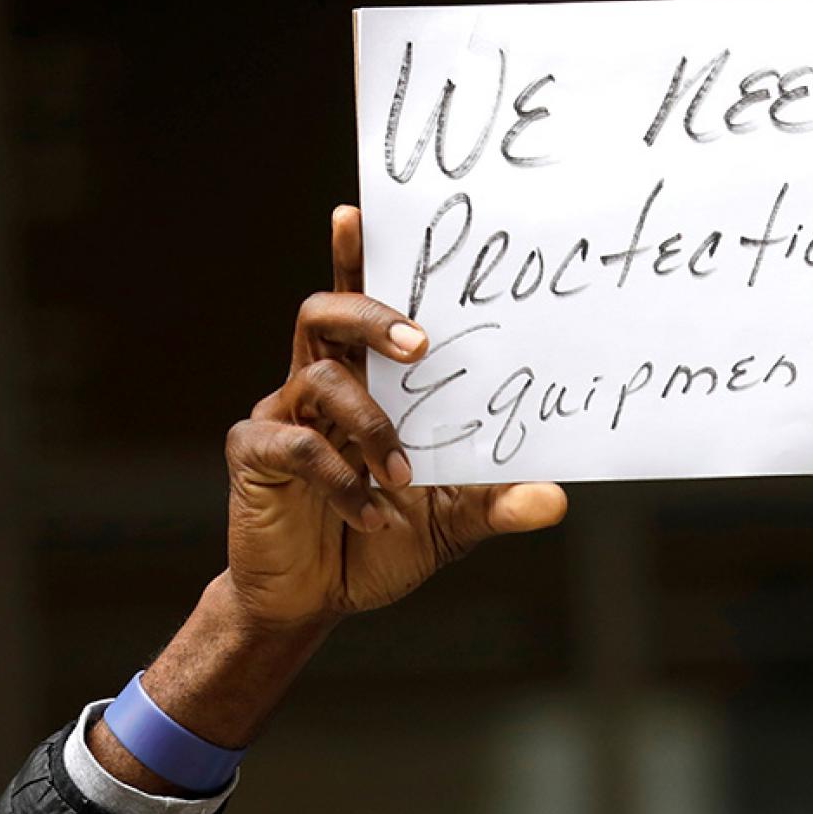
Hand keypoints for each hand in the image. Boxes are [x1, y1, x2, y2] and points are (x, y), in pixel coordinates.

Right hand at [223, 205, 567, 627]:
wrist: (316, 601)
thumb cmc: (381, 541)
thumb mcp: (453, 522)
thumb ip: (497, 501)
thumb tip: (557, 499)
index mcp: (364, 381)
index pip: (360, 303)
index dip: (355, 256)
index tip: (357, 212)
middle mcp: (318, 385)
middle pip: (326, 313)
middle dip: (373, 316)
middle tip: (420, 345)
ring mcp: (282, 416)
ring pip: (319, 379)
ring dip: (373, 425)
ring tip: (402, 477)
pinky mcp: (256, 455)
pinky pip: (298, 447)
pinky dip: (343, 480)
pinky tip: (372, 514)